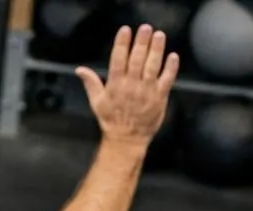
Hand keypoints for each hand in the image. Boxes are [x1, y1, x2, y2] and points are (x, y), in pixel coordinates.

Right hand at [77, 25, 177, 147]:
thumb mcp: (96, 102)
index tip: (125, 30)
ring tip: (159, 36)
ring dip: (157, 50)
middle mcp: (131, 86)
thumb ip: (90, 83)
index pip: (118, 60)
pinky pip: (167, 80)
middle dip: (141, 42)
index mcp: (115, 85)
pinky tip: (172, 56)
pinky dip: (170, 68)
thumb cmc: (111, 120)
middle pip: (137, 59)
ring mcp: (146, 92)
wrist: (126, 140)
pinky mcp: (159, 98)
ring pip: (152, 66)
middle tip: (145, 28)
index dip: (122, 44)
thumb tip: (79, 69)